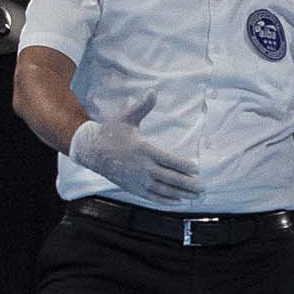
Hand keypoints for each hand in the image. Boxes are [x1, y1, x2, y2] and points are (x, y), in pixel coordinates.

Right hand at [68, 94, 200, 201]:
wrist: (92, 150)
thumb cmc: (111, 132)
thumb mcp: (127, 118)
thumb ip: (143, 107)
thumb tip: (153, 91)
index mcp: (144, 150)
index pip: (170, 161)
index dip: (185, 166)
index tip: (197, 169)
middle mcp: (143, 168)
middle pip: (171, 179)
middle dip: (188, 184)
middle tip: (202, 188)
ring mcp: (138, 180)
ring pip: (164, 190)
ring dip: (181, 194)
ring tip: (195, 196)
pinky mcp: (133, 188)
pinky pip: (152, 197)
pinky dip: (166, 200)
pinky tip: (177, 201)